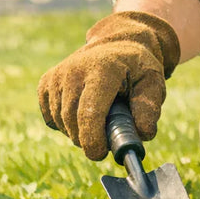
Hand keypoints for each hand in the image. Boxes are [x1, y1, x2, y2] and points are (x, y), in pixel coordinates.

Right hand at [37, 11, 179, 160]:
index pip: (89, 112)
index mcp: (103, 70)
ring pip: (60, 121)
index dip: (92, 140)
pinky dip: (65, 124)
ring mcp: (57, 75)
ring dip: (77, 132)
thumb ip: (150, 108)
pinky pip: (51, 118)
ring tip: (98, 121)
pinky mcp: (46, 82)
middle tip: (106, 140)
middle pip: (72, 121)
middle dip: (87, 139)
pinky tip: (81, 113)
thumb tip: (143, 134)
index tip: (101, 153)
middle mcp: (74, 70)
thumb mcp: (153, 83)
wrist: (117, 45)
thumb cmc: (137, 69)